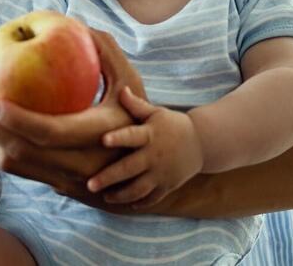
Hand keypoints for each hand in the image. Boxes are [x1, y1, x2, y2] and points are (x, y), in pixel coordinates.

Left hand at [0, 30, 147, 197]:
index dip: (16, 118)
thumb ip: (107, 53)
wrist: (148, 170)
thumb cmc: (137, 115)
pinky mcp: (55, 185)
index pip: (49, 132)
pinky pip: (18, 167)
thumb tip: (77, 23)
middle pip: (21, 153)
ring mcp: (67, 180)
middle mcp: (80, 165)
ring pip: (15, 164)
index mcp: (98, 137)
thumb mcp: (131, 84)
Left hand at [87, 87, 203, 207]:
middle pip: (129, 169)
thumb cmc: (172, 125)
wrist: (202, 143)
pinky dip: (139, 203)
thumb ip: (136, 105)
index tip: (103, 140)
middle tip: (90, 184)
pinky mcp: (168, 185)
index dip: (118, 138)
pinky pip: (152, 198)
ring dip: (120, 195)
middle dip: (109, 177)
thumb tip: (121, 89)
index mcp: (150, 135)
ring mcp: (161, 173)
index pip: (132, 136)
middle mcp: (154, 156)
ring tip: (105, 196)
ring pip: (139, 189)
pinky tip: (125, 203)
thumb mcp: (156, 113)